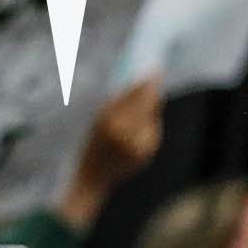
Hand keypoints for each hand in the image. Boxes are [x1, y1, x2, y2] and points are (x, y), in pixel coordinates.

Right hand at [59, 75, 162, 229]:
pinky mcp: (147, 153)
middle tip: (156, 75)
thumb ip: (117, 103)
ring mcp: (139, 145)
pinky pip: (152, 131)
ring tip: (142, 104)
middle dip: (152, 90)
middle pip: (147, 105)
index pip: (134, 97)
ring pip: (152, 117)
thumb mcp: (98, 120)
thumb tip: (141, 84)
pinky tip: (139, 126)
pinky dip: (148, 125)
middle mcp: (126, 134)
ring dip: (150, 108)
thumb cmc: (91, 144)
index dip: (146, 83)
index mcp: (109, 123)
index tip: (155, 70)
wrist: (93, 177)